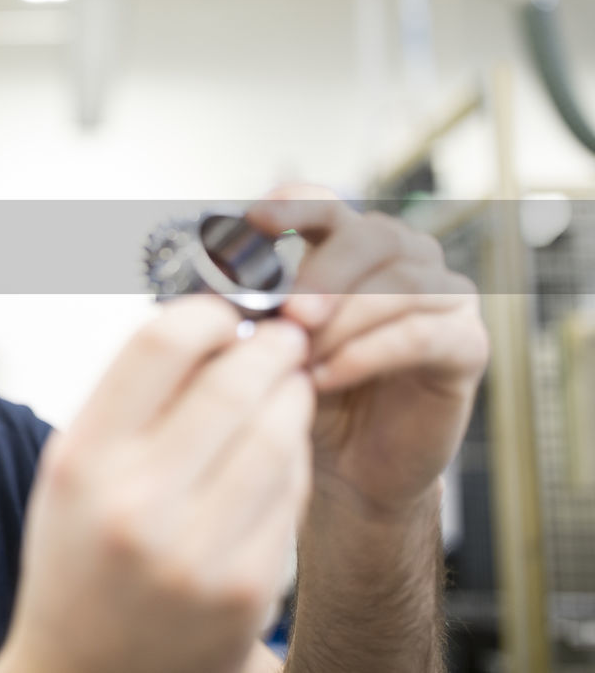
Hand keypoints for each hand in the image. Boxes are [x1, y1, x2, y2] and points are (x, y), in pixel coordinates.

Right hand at [0, 297, 312, 672]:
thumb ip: (129, 399)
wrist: (89, 670)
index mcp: (83, 463)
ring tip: (289, 382)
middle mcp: (136, 507)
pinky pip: (291, 495)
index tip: (222, 313)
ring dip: (292, 395)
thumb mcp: (75, 468)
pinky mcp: (248, 590)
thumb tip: (209, 325)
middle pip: (231, 386)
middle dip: (269, 348)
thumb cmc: (80, 553)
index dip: (204, 314)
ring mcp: (198, 554)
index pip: (158, 347)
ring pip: (276, 437)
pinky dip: (295, 455)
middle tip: (283, 335)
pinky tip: (283, 445)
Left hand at [247, 185, 489, 522]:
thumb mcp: (267, 346)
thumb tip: (208, 286)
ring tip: (301, 359)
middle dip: (326, 273)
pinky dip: (367, 353)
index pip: (326, 205)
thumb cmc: (306, 395)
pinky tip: (327, 377)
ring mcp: (443, 298)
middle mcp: (404, 260)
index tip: (255, 220)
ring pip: (402, 283)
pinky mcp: (465, 344)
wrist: (346, 468)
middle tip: (290, 314)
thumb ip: (248, 311)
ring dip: (344, 320)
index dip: (294, 205)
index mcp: (349, 247)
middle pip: (372, 236)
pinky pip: (421, 334)